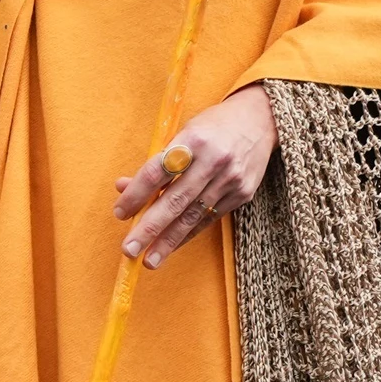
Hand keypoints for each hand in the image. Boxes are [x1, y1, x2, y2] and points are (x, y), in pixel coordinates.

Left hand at [114, 83, 277, 268]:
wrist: (260, 121)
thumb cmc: (211, 126)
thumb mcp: (180, 132)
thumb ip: (155, 162)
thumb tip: (122, 188)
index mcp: (192, 139)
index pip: (157, 171)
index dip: (137, 194)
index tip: (120, 213)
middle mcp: (214, 160)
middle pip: (175, 200)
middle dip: (150, 228)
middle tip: (129, 249)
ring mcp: (231, 179)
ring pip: (193, 215)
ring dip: (169, 241)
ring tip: (149, 260)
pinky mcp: (243, 193)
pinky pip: (209, 219)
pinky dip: (188, 234)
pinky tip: (171, 246)